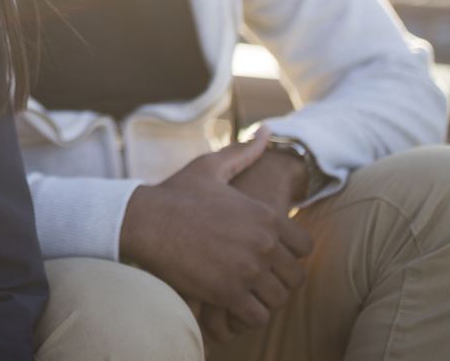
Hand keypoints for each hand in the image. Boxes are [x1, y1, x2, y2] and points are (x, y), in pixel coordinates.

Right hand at [118, 127, 312, 339]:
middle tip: (259, 280)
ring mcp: (245, 271)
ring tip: (247, 294)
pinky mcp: (227, 293)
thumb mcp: (211, 166)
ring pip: (278, 300)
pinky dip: (247, 315)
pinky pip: (256, 317)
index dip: (291, 254)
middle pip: (294, 278)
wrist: (144, 220)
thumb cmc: (176, 193)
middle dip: (280, 281)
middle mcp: (261, 244)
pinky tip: (232, 305)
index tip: (272, 256)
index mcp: (264, 215)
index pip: (305, 248)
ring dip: (264, 300)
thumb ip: (244, 152)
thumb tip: (267, 131)